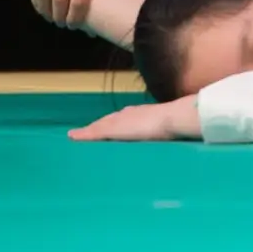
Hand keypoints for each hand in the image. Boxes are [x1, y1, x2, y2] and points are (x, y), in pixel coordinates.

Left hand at [68, 96, 200, 141]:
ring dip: (89, 131)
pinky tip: (74, 137)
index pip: (122, 118)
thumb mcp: (171, 126)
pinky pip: (94, 133)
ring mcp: (120, 121)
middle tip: (84, 132)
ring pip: (99, 126)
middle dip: (97, 127)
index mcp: (141, 113)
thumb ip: (168, 128)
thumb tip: (178, 131)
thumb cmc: (178, 123)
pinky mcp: (112, 129)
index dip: (112, 123)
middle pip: (108, 120)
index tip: (104, 127)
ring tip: (77, 136)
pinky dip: (84, 135)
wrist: (174, 119)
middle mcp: (128, 114)